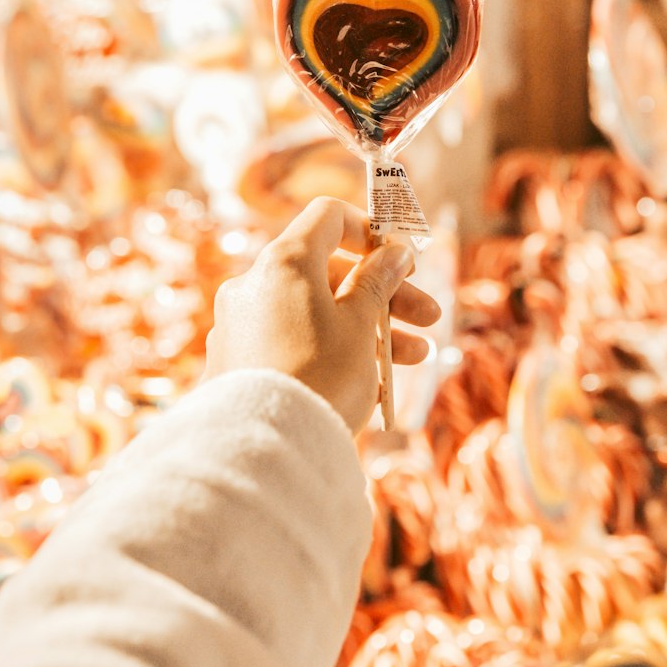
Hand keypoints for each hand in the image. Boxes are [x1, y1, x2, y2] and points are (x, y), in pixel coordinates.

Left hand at [204, 197, 440, 432]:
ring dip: (368, 328)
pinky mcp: (237, 363)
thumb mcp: (361, 325)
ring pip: (315, 313)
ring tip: (415, 358)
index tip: (403, 260)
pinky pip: (293, 343)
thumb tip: (393, 254)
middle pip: (328, 271)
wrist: (264, 449)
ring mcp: (241, 325)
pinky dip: (332, 351)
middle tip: (429, 318)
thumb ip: (378, 282)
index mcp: (284, 262)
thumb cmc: (320, 376)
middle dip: (385, 293)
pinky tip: (372, 383)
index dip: (371, 230)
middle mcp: (254, 285)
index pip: (329, 217)